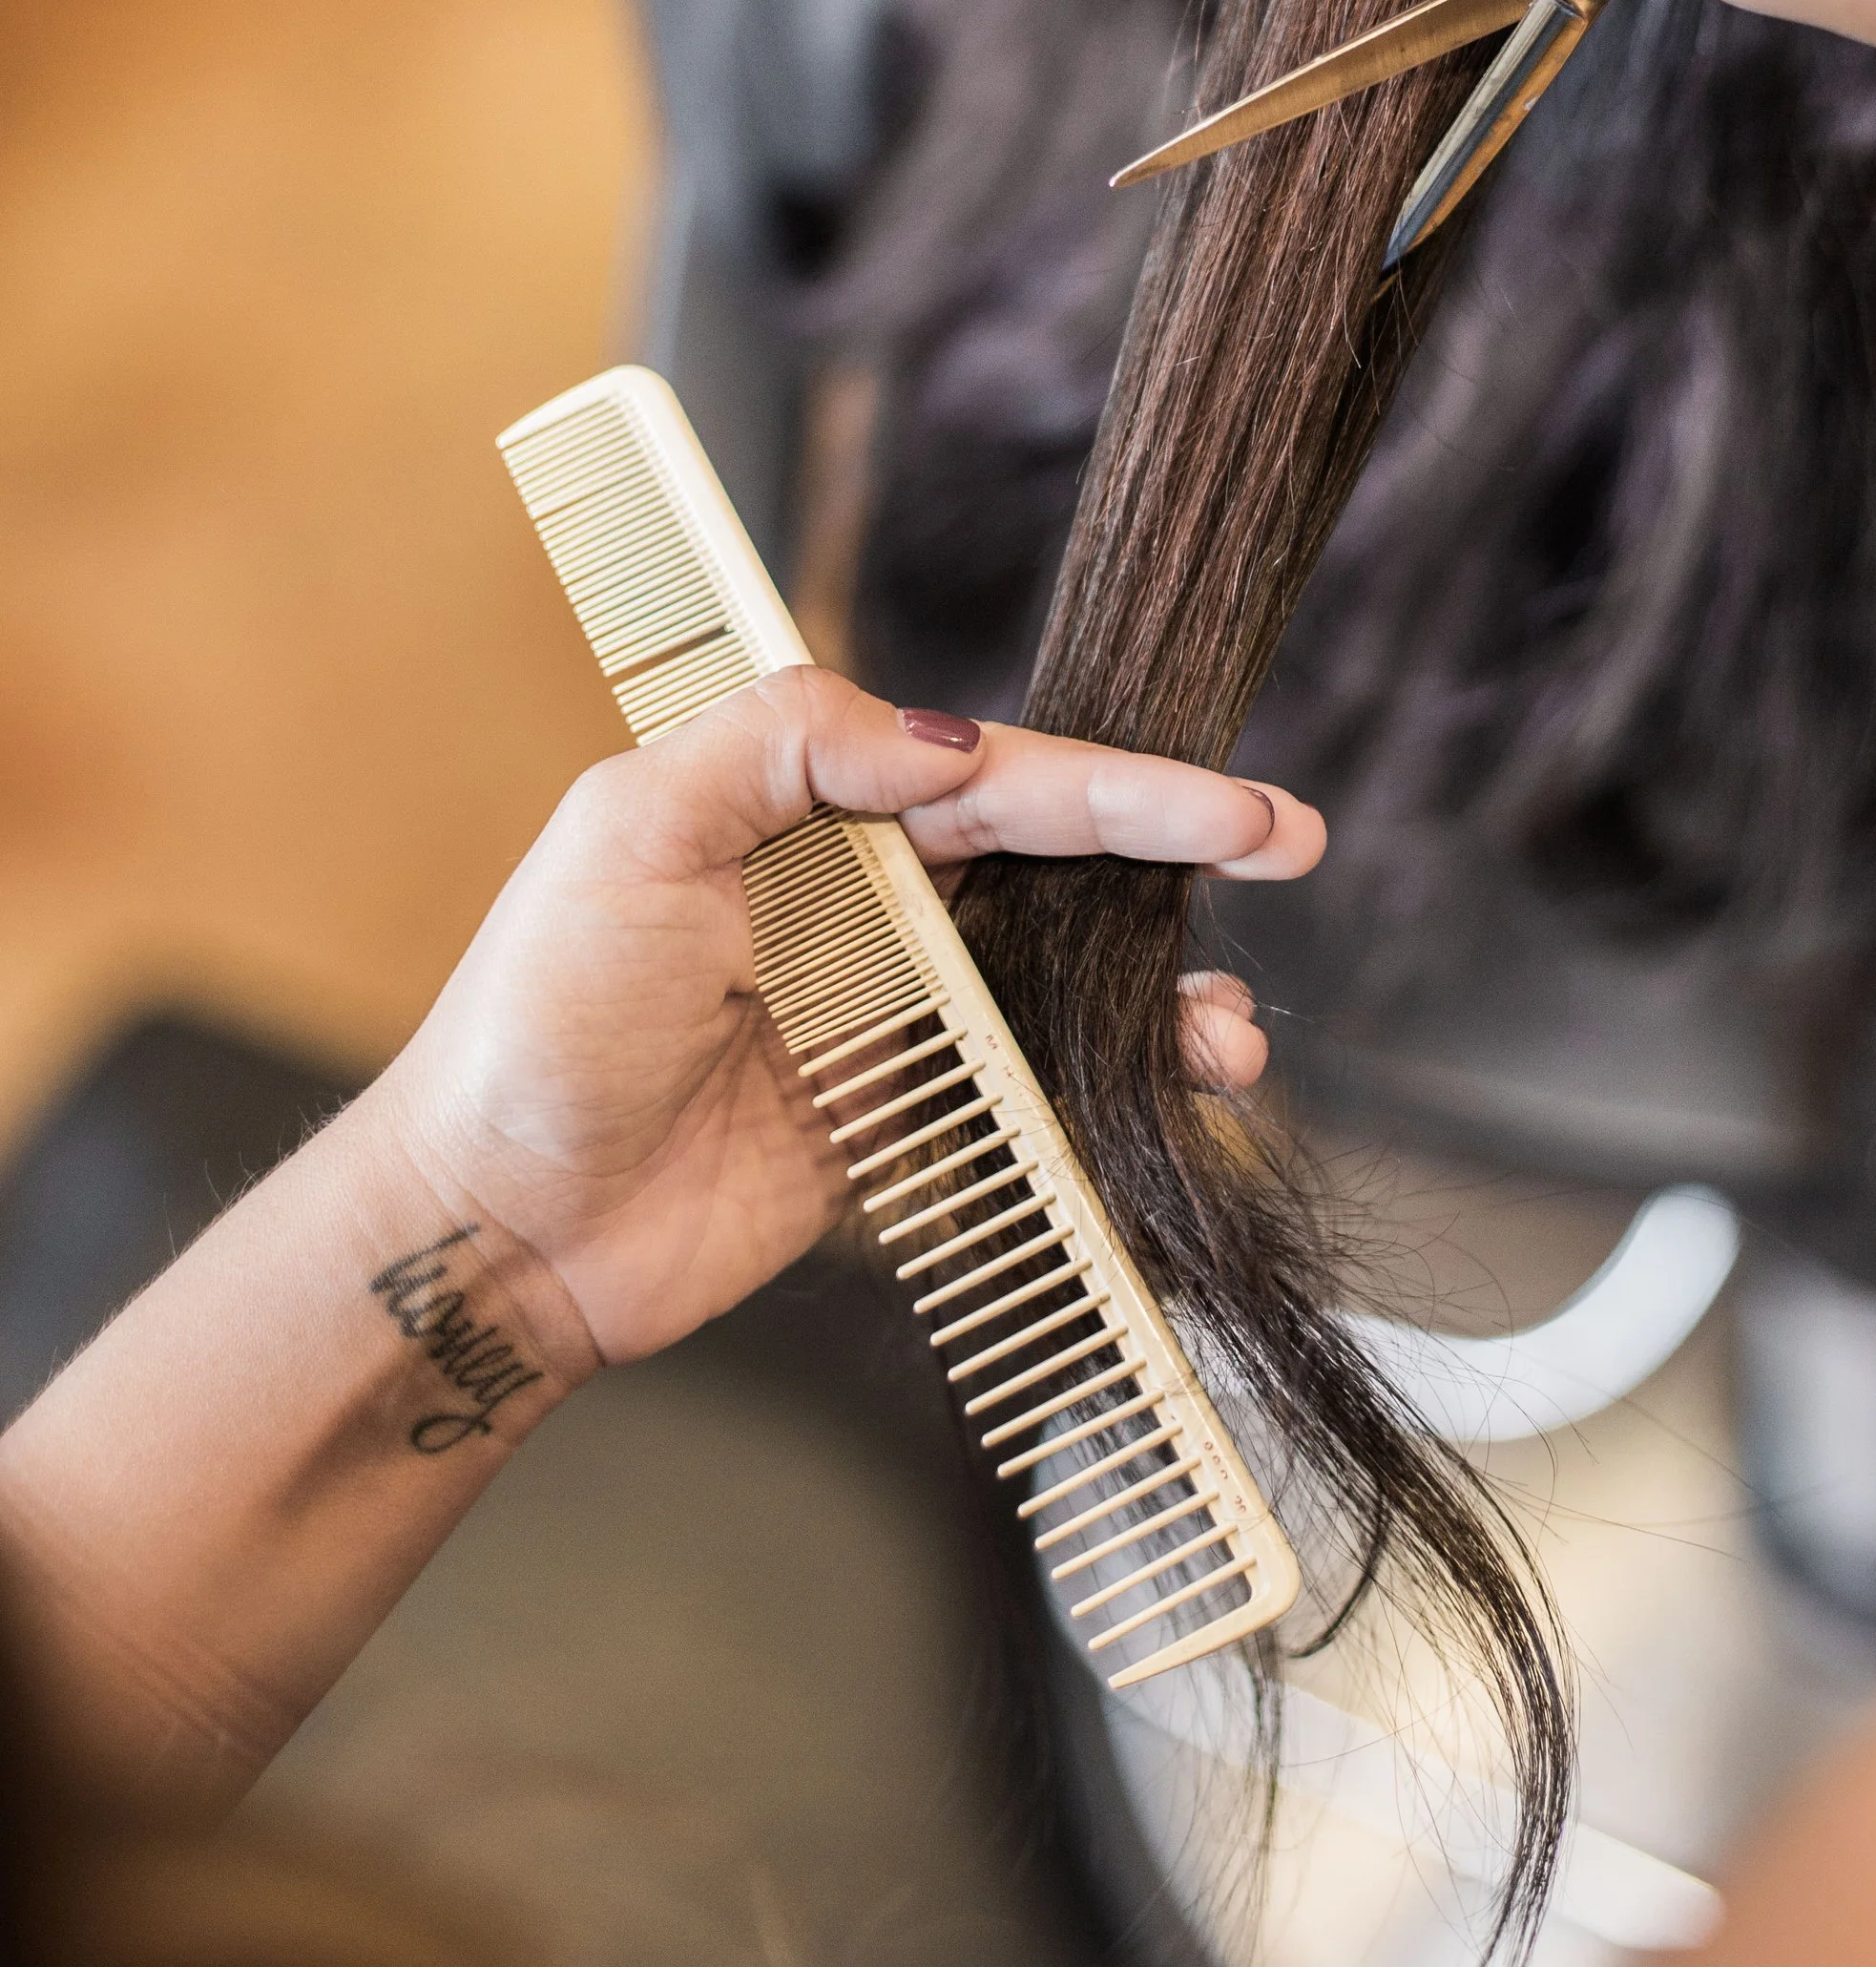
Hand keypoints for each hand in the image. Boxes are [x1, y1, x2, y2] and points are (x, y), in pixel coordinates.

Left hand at [375, 671, 1323, 1364]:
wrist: (495, 1226)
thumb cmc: (536, 1021)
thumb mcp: (628, 834)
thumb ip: (784, 747)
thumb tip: (950, 739)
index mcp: (800, 807)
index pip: (986, 773)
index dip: (1112, 783)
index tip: (1219, 804)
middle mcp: (859, 897)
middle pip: (1051, 854)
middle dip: (1174, 848)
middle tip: (1290, 841)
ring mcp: (887, 1012)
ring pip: (1065, 969)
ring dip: (1161, 987)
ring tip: (1227, 1032)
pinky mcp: (896, 1121)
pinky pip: (1035, 1085)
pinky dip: (1117, 1080)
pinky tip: (1178, 1087)